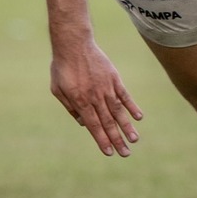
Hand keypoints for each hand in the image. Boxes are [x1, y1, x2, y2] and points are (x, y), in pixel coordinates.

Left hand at [50, 35, 142, 155]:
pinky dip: (131, 106)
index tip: (109, 152)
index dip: (101, 140)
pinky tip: (138, 117)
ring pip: (118, 111)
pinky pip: (124, 95)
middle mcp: (95, 96)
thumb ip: (70, 107)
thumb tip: (83, 124)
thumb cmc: (62, 67)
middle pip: (108, 122)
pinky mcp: (114, 78)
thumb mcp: (58, 89)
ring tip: (135, 140)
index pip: (93, 125)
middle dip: (117, 139)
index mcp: (80, 101)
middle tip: (125, 153)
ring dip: (126, 127)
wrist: (73, 43)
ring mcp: (106, 87)